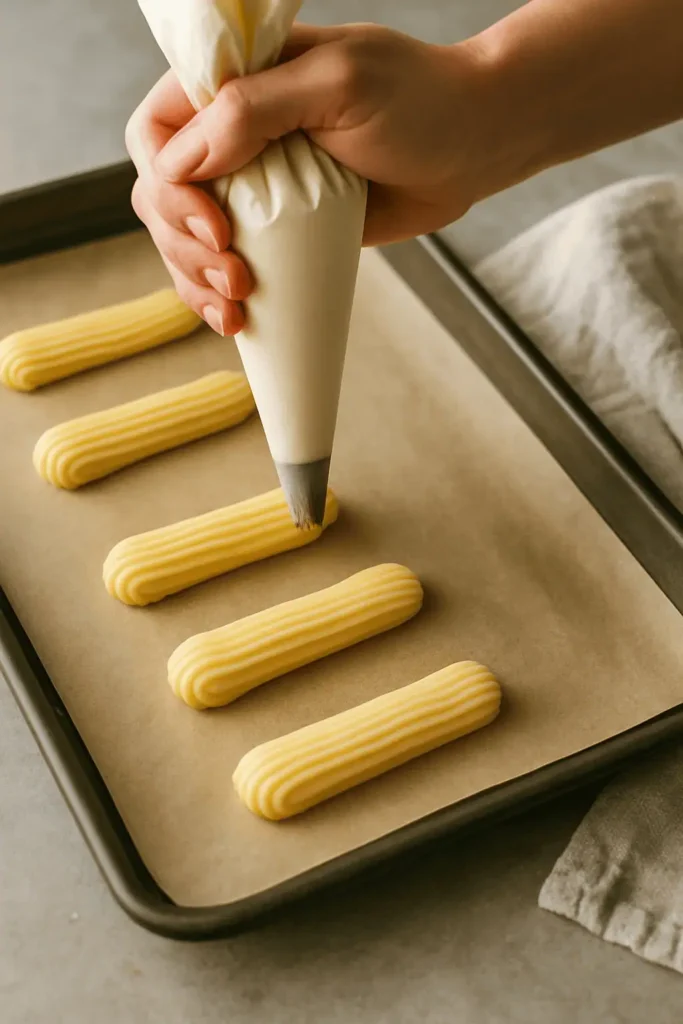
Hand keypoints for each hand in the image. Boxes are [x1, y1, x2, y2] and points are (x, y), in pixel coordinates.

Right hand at [126, 24, 483, 329]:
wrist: (476, 146)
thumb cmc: (420, 100)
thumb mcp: (340, 82)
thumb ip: (256, 108)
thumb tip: (183, 160)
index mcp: (234, 85)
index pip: (158, 134)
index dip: (170, 189)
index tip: (216, 227)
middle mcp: (233, 137)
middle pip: (163, 199)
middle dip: (183, 247)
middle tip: (234, 277)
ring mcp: (255, 189)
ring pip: (186, 242)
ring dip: (194, 282)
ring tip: (235, 309)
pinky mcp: (281, 232)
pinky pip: (228, 267)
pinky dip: (219, 298)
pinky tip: (236, 321)